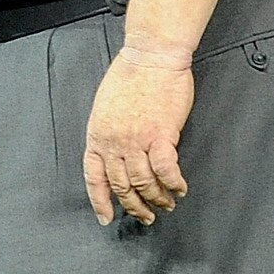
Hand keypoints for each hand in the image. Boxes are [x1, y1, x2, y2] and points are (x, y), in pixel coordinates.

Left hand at [84, 40, 194, 224]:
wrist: (151, 56)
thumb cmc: (131, 76)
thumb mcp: (106, 108)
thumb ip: (109, 134)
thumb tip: (119, 156)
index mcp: (97, 136)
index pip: (94, 177)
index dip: (100, 201)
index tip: (107, 218)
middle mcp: (114, 142)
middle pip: (122, 186)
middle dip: (135, 206)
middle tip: (146, 216)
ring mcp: (136, 140)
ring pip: (144, 183)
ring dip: (157, 198)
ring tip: (167, 204)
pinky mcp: (161, 135)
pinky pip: (166, 170)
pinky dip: (173, 183)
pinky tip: (179, 188)